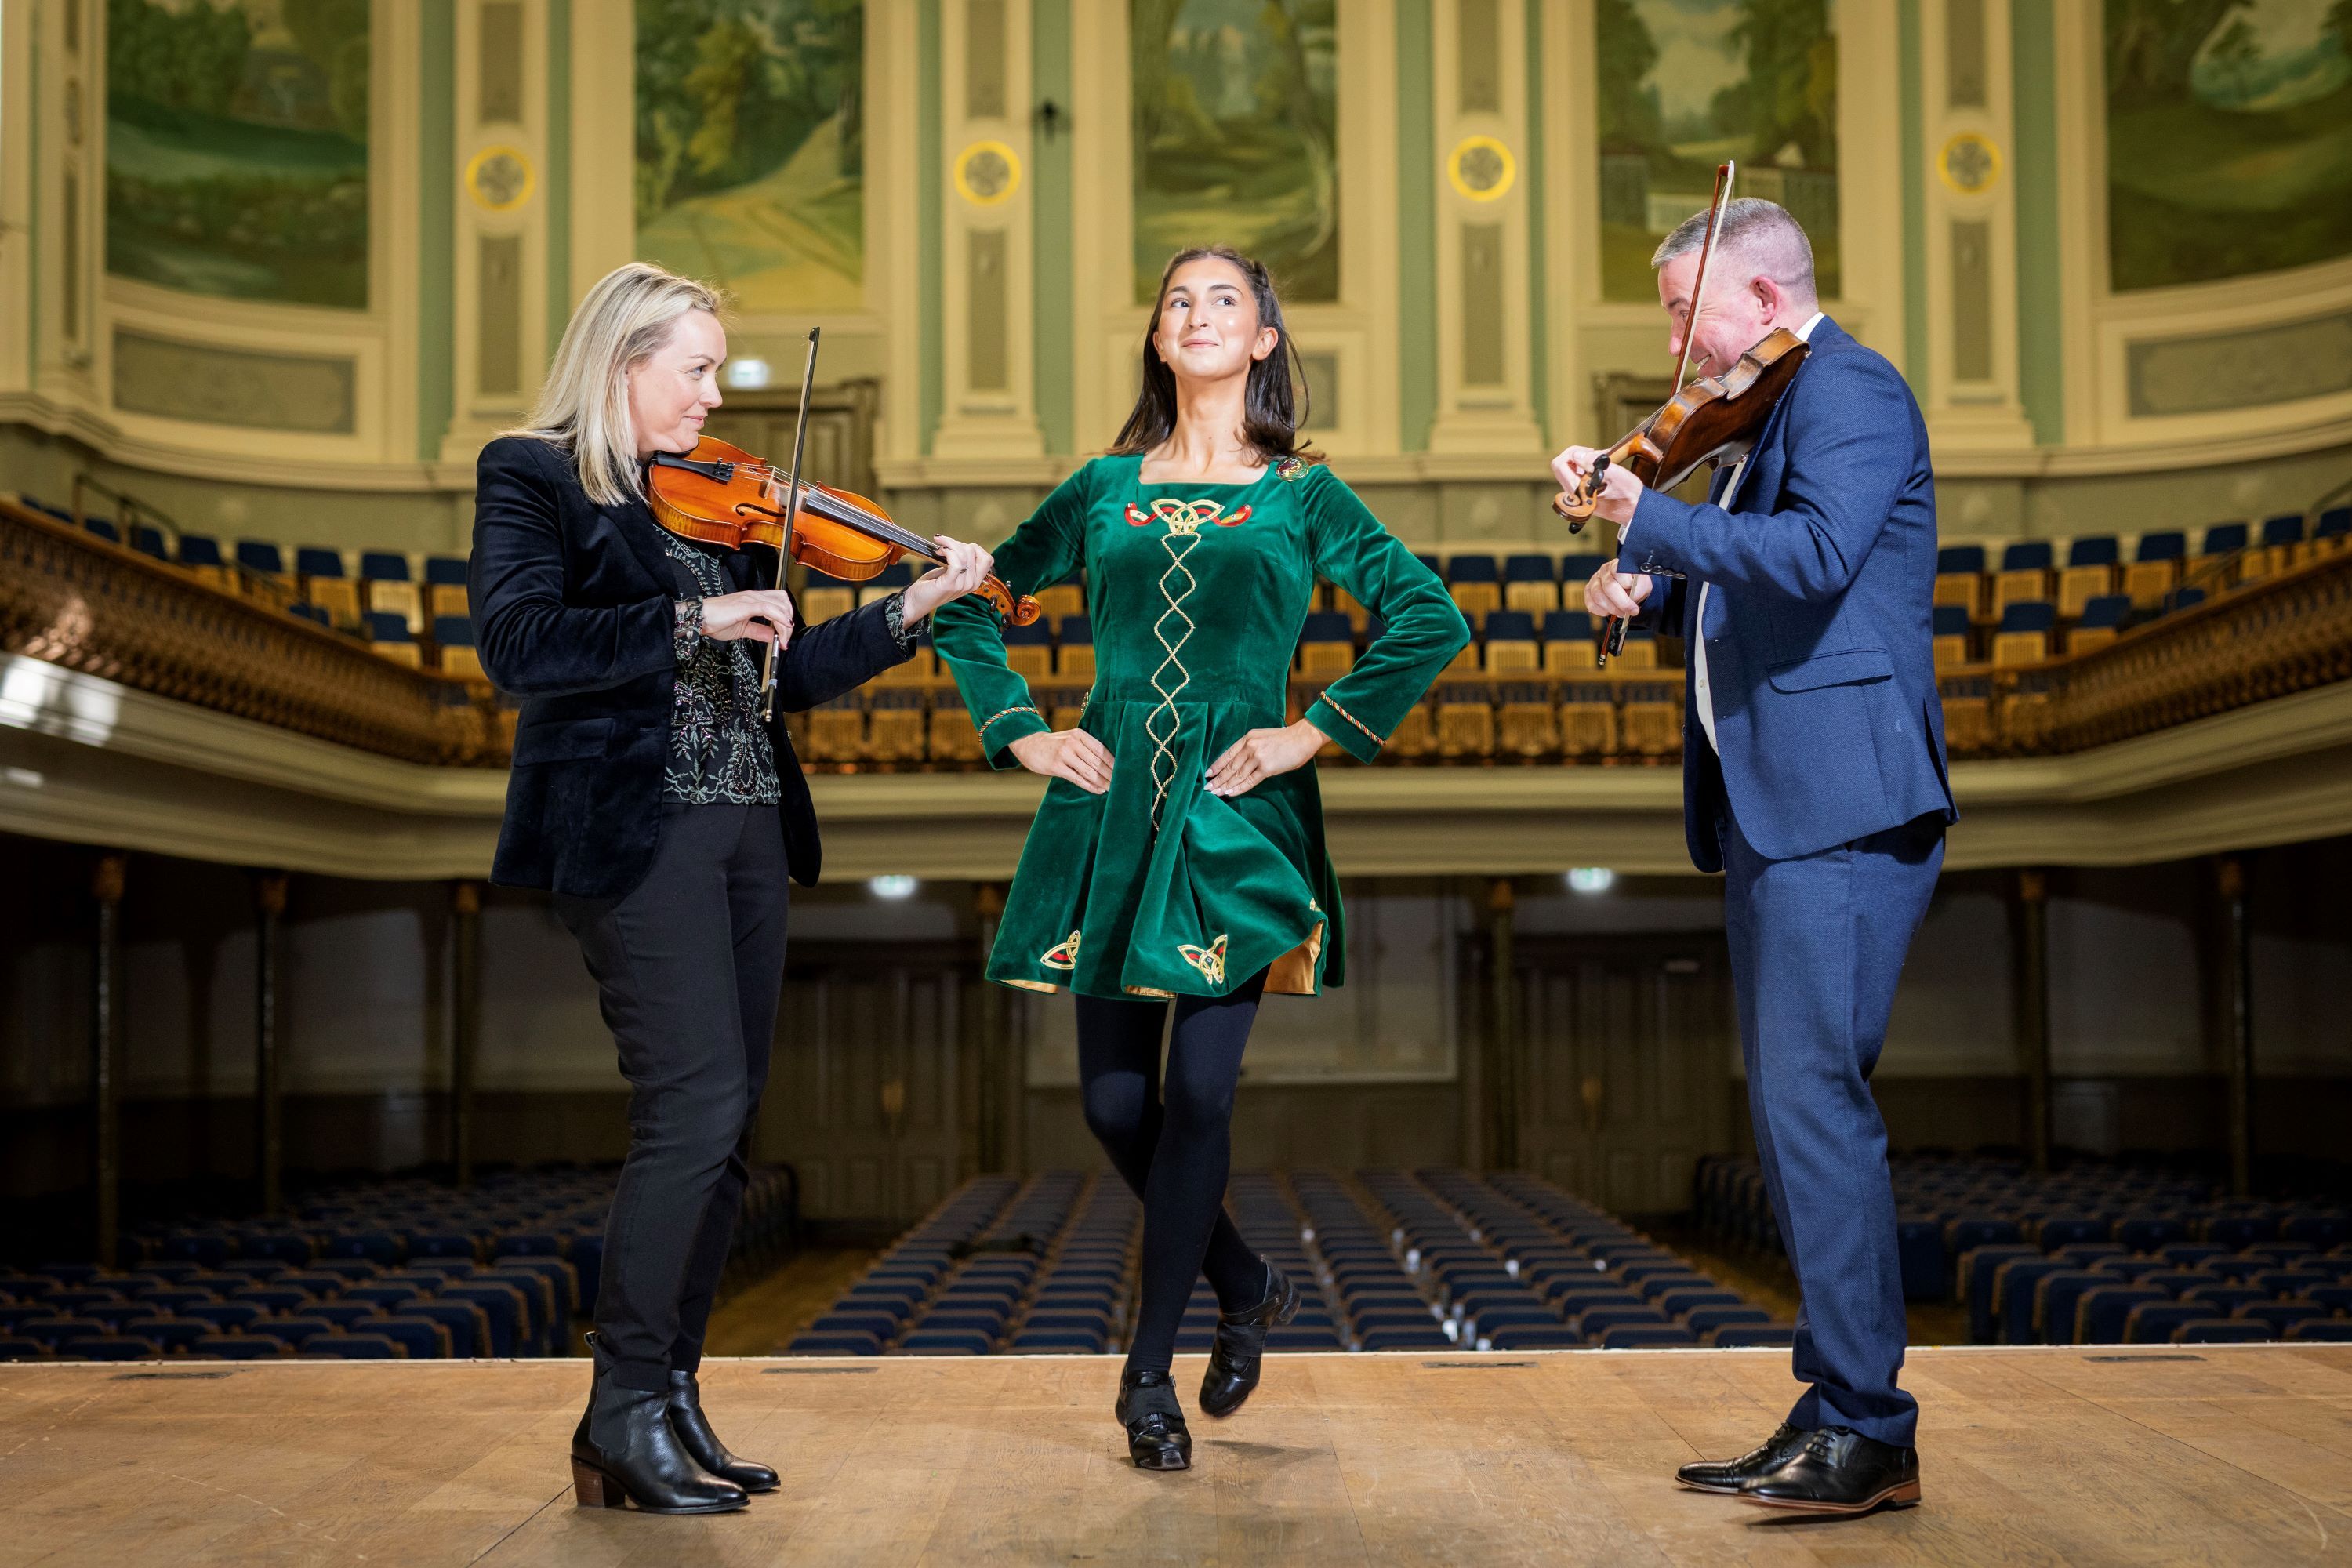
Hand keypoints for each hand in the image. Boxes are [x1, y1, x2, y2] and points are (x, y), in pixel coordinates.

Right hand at [700, 588, 795, 646]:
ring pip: (778, 605)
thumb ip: (759, 631)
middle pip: (783, 602)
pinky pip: (768, 608)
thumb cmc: (715, 621)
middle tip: (785, 639)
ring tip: (783, 639)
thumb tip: (772, 637)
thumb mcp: (742, 630)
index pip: (779, 603)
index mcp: (753, 600)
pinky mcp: (745, 604)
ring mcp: (750, 599)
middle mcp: (753, 596)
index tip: (785, 636)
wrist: (699, 618)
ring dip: (785, 624)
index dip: (787, 617)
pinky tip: (783, 627)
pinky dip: (779, 617)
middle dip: (789, 621)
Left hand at [900, 536, 995, 622]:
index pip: (987, 559)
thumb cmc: (933, 585)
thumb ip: (961, 562)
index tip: (959, 546)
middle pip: (974, 552)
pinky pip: (955, 561)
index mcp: (975, 581)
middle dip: (957, 543)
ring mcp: (961, 584)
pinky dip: (947, 551)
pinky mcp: (949, 584)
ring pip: (964, 554)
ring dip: (949, 544)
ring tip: (939, 548)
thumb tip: (961, 545)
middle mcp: (971, 584)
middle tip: (944, 546)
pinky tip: (939, 551)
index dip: (974, 548)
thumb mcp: (952, 573)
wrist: (917, 601)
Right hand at [1008, 728, 1113, 794]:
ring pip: (1088, 771)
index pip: (1101, 749)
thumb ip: (1086, 746)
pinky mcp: (1056, 766)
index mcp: (1079, 735)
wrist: (1029, 744)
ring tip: (1111, 788)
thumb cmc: (1054, 743)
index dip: (1113, 762)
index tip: (1123, 770)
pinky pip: (1077, 779)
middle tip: (1120, 783)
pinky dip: (1089, 786)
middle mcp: (1073, 743)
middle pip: (1096, 762)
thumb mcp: (1070, 738)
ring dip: (1102, 782)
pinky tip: (1098, 790)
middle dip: (1110, 774)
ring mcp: (1064, 755)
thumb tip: (1107, 761)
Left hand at [1205, 720, 1323, 796]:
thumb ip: (1251, 747)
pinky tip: (1230, 793)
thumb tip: (1240, 762)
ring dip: (1225, 785)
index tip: (1208, 773)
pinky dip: (1238, 788)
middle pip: (1230, 766)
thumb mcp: (1263, 737)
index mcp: (1248, 738)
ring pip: (1237, 775)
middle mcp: (1250, 747)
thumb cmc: (1286, 739)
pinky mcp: (1267, 768)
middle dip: (1218, 778)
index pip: (1228, 754)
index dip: (1217, 765)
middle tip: (1207, 787)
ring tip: (1215, 793)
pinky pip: (1249, 781)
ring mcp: (1258, 757)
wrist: (1303, 738)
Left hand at [1549, 443, 1645, 527]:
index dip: (1571, 453)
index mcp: (1577, 492)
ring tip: (1603, 460)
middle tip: (1597, 455)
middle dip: (1579, 456)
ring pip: (1571, 472)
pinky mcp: (1584, 496)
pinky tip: (1602, 468)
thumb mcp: (1614, 474)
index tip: (1588, 452)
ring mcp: (1578, 497)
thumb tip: (1576, 455)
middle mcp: (1574, 496)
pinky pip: (1579, 478)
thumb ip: (1592, 463)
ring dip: (1584, 462)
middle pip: (1563, 467)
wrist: (1638, 511)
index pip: (1559, 465)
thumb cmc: (1629, 495)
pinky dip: (1588, 469)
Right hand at [1584, 561, 1653, 619]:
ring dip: (1612, 609)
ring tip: (1621, 613)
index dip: (1628, 588)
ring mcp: (1595, 580)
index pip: (1620, 573)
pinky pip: (1591, 604)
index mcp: (1619, 565)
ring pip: (1598, 597)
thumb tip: (1631, 599)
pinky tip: (1609, 611)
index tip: (1635, 600)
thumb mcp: (1643, 584)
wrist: (1630, 587)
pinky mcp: (1588, 590)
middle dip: (1621, 603)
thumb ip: (1639, 589)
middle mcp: (1605, 570)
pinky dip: (1601, 611)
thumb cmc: (1636, 585)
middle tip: (1629, 612)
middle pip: (1609, 587)